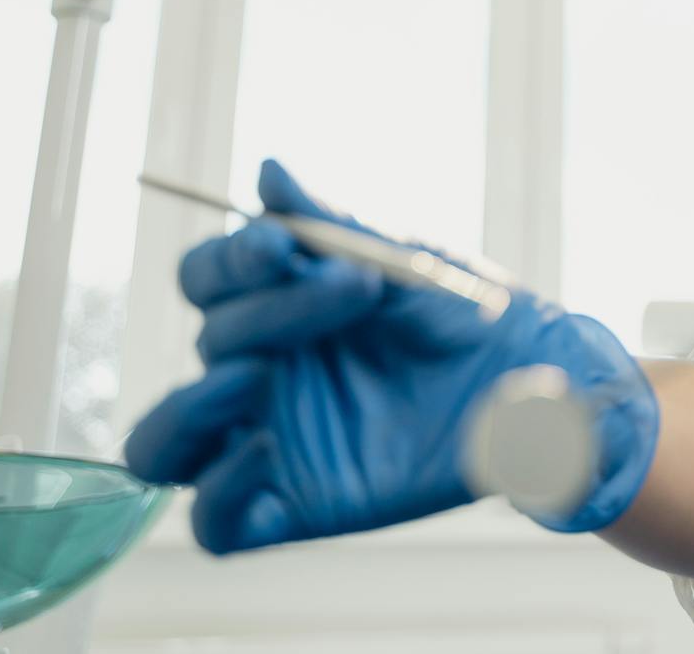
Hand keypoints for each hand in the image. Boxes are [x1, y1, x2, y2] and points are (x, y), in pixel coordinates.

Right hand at [124, 161, 657, 552]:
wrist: (534, 380)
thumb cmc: (471, 311)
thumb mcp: (406, 260)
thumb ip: (332, 222)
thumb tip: (268, 170)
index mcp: (277, 304)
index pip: (206, 279)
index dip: (229, 261)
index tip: (279, 245)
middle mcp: (260, 371)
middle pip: (210, 340)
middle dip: (273, 309)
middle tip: (355, 287)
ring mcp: (268, 440)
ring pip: (159, 448)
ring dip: (187, 410)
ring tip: (252, 376)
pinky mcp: (293, 506)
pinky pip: (215, 523)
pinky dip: (220, 492)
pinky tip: (266, 451)